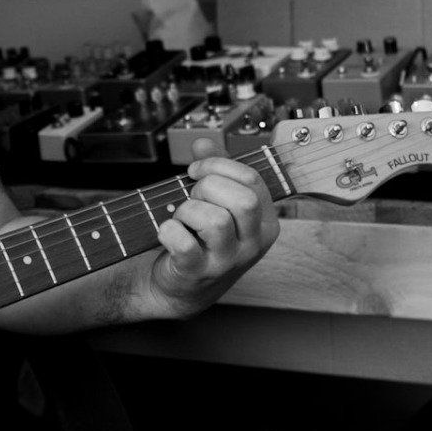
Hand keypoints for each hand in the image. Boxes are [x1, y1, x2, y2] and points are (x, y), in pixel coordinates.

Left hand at [142, 137, 280, 318]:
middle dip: (208, 188)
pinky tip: (166, 232)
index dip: (218, 166)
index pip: (252, 179)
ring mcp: (228, 262)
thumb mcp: (215, 204)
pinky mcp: (199, 273)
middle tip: (192, 198)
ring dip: (187, 210)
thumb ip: (213, 170)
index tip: (195, 171)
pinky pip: (184, 244)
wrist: (183, 288)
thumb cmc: (202, 240)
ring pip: (216, 221)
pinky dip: (169, 231)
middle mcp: (253, 244)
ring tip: (181, 218)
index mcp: (264, 222)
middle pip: (242, 200)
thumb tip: (203, 143)